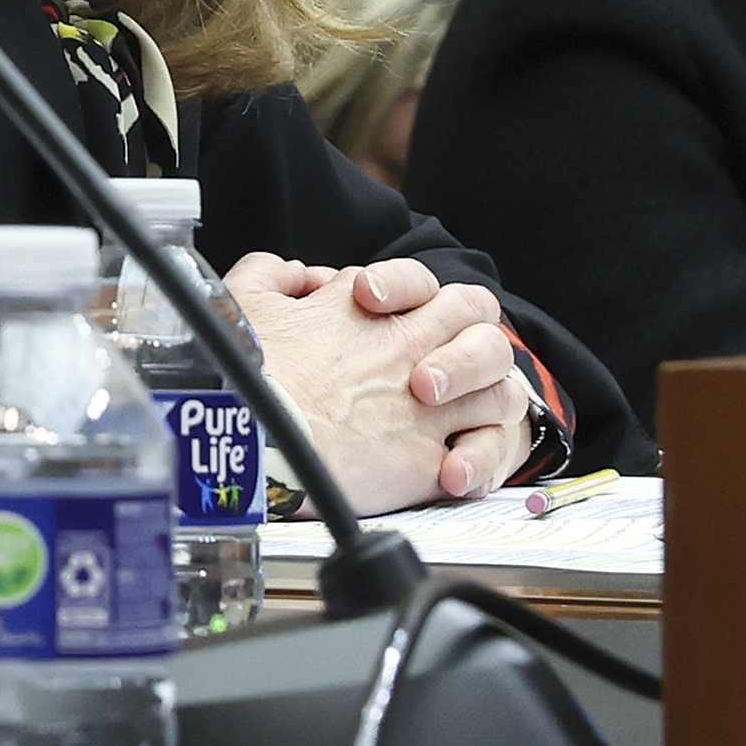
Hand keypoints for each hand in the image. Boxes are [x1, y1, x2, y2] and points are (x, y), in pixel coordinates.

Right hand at [221, 253, 531, 508]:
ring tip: (458, 419)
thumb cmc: (247, 372)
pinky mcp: (427, 462)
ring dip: (484, 401)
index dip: (403, 292)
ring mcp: (427, 409)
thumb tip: (293, 275)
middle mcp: (410, 351)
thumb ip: (273, 275)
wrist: (255, 438)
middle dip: (470, 337)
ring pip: (499, 391)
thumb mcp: (245, 298)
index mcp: (370, 311)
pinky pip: (481, 458)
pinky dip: (475, 463)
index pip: (420, 282)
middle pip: (479, 322)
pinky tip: (452, 471)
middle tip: (440, 366)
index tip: (373, 312)